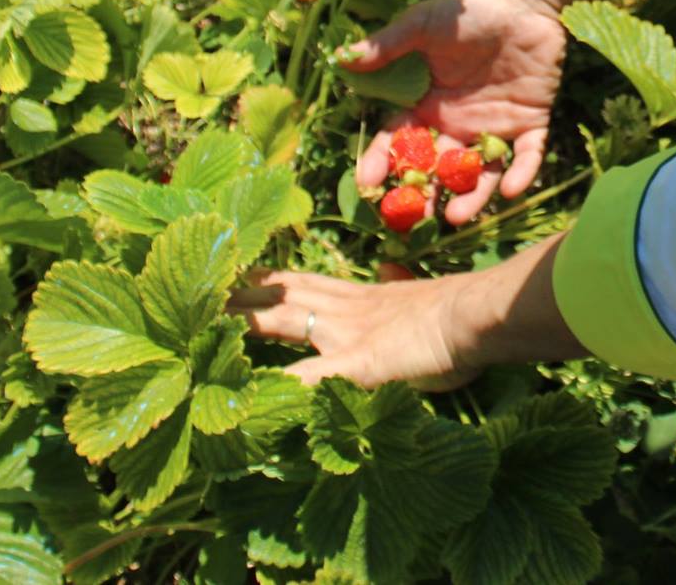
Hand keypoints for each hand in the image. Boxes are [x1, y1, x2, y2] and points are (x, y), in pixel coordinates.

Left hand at [228, 237, 581, 389]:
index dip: (264, 281)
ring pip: (283, 323)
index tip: (231, 274)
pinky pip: (311, 380)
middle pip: (278, 296)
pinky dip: (280, 389)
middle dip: (237, 295)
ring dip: (243, 324)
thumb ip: (399, 293)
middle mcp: (343, 310)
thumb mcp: (421, 304)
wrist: (480, 315)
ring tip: (202, 328)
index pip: (298, 285)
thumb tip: (393, 275)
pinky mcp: (357, 363)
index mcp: (358, 299)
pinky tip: (250, 401)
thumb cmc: (460, 320)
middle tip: (195, 290)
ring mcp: (347, 335)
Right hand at [341, 0, 566, 224]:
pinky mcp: (530, 123)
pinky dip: (520, 173)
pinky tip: (511, 190)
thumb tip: (343, 57)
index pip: (399, 141)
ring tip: (457, 217)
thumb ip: (388, 45)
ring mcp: (493, 127)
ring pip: (479, 171)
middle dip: (424, 193)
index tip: (368, 184)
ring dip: (470, 196)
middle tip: (413, 216)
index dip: (382, 161)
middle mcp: (457, 123)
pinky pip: (526, 155)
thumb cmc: (468, 9)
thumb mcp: (422, 25)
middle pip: (437, 167)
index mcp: (427, 104)